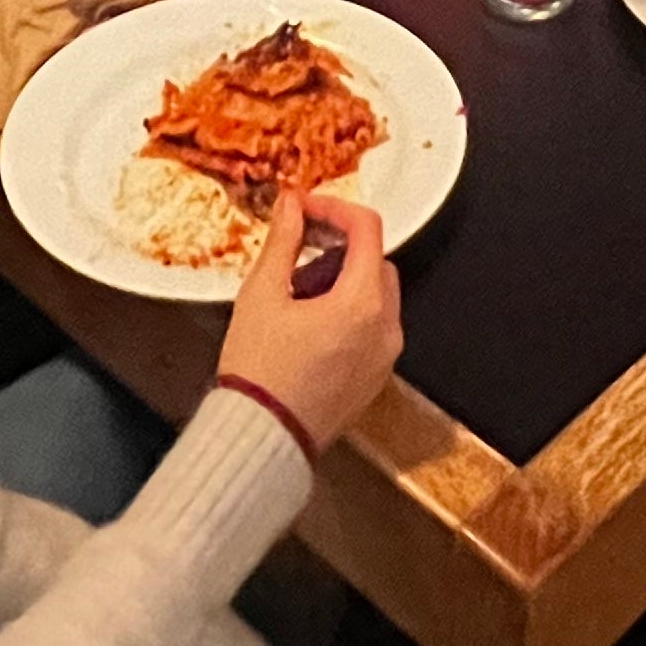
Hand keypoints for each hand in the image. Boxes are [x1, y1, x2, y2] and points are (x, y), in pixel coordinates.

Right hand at [214, 189, 402, 450]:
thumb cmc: (260, 373)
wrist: (262, 438)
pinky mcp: (375, 378)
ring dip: (345, 280)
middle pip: (376, 261)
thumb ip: (283, 241)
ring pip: (377, 296)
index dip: (334, 208)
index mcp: (362, 302)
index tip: (305, 209)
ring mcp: (384, 357)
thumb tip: (292, 207)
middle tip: (299, 248)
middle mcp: (385, 328)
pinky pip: (374, 329)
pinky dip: (350, 313)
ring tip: (296, 294)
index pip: (366, 228)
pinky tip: (309, 324)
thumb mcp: (262, 294)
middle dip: (340, 246)